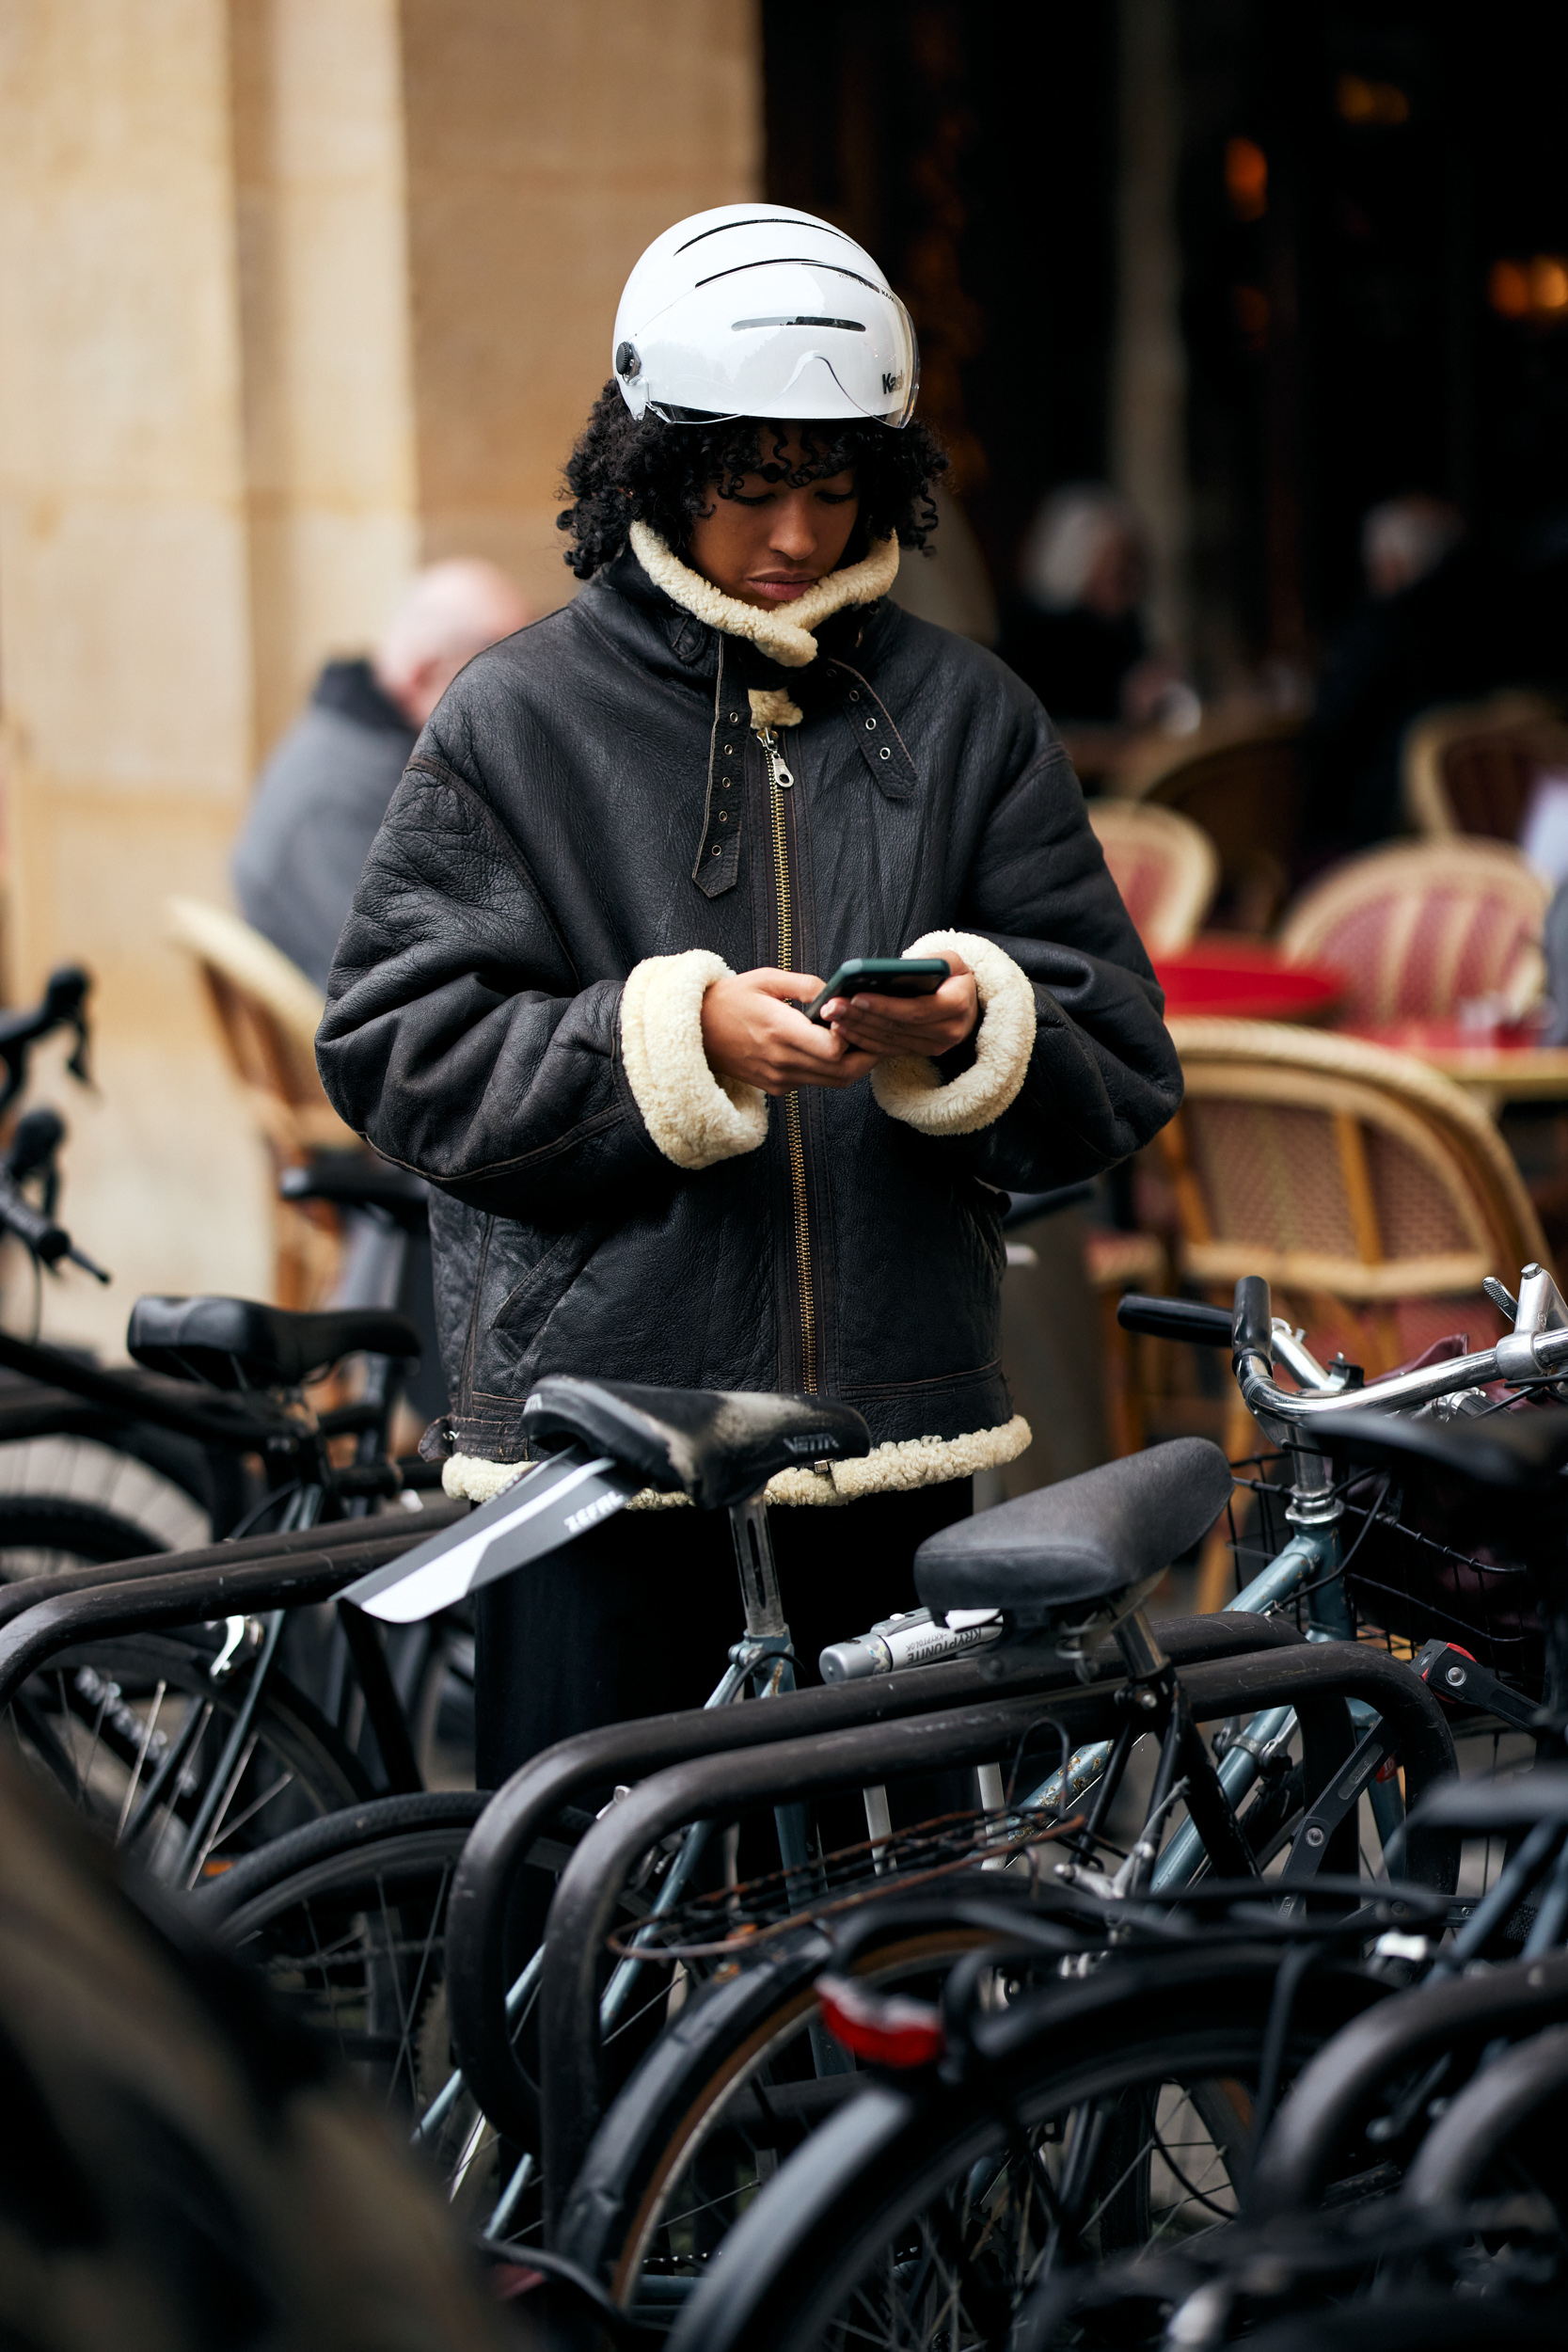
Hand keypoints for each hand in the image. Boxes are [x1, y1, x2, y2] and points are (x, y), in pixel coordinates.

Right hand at [702, 969, 879, 1095]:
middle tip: (877, 1035)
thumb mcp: (765, 979)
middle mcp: (781, 1060)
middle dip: (867, 1056)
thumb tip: (838, 993)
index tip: (852, 1018)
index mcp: (779, 1030)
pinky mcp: (777, 1087)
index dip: (851, 1035)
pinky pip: (816, 1082)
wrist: (695, 1031)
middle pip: (843, 1071)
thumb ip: (806, 985)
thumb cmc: (730, 999)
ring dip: (853, 1065)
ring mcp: (779, 1078)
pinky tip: (833, 1049)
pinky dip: (831, 1070)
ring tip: (862, 1041)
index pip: (833, 1049)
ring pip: (834, 1081)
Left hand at [820, 953, 978, 1060]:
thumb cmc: (954, 975)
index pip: (915, 1010)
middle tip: (831, 1006)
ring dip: (857, 1030)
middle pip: (897, 1027)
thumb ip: (929, 962)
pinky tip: (843, 1029)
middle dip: (861, 1016)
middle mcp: (949, 1031)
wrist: (970, 1001)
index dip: (884, 1006)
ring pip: (890, 1041)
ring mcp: (936, 1047)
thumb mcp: (950, 960)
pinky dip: (863, 1040)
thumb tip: (894, 970)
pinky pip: (888, 1050)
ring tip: (831, 1016)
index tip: (856, 996)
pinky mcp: (922, 1053)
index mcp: (957, 1005)